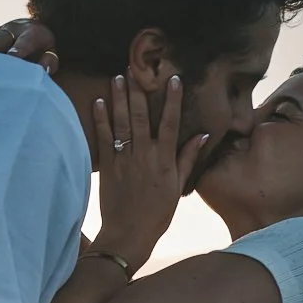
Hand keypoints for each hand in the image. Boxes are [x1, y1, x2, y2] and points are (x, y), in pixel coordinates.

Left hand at [90, 71, 207, 270]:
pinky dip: (101, 119)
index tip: (173, 78)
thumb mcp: (178, 187)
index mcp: (165, 160)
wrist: (128, 234)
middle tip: (136, 68)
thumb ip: (188, 158)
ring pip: (122, 122)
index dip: (172, 100)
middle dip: (139, 90)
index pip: (171, 123)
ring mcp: (125, 159)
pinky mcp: (108, 166)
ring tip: (118, 76)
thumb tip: (203, 134)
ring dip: (119, 98)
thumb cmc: (157, 214)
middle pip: (143, 116)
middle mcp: (145, 155)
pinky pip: (104, 138)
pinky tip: (98, 102)